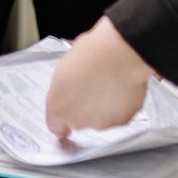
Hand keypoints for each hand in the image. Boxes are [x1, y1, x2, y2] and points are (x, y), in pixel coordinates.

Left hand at [45, 17, 155, 136]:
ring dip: (102, 108)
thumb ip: (65, 87)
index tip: (68, 112)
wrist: (122, 52)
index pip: (55, 125)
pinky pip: (118, 116)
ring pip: (99, 120)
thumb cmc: (94, 52)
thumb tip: (71, 86)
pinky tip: (120, 89)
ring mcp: (99, 123)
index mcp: (57, 105)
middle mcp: (76, 119)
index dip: (63, 118)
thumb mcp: (66, 66)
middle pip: (77, 121)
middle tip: (91, 89)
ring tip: (108, 86)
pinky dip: (119, 107)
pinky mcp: (121, 122)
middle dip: (84, 109)